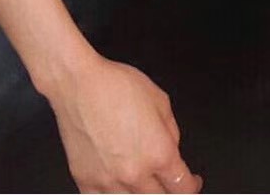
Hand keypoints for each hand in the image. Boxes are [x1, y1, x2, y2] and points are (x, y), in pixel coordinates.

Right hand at [46, 54, 202, 194]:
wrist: (78, 85)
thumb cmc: (116, 86)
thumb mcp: (160, 100)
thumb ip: (171, 131)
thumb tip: (173, 150)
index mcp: (159, 153)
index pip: (182, 187)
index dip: (191, 185)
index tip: (191, 181)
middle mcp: (135, 173)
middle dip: (168, 189)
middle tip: (166, 179)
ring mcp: (109, 182)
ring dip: (142, 193)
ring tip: (142, 181)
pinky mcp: (86, 182)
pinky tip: (118, 186)